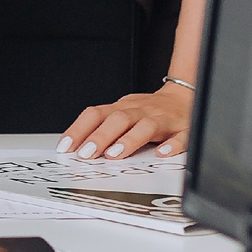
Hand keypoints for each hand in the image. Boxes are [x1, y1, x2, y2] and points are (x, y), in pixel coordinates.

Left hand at [60, 83, 192, 158]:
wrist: (186, 96)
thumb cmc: (149, 110)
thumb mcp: (123, 112)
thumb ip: (103, 126)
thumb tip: (75, 146)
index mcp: (122, 108)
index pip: (96, 114)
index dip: (79, 129)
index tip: (65, 147)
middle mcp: (140, 111)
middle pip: (118, 119)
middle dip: (100, 136)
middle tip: (86, 154)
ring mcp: (163, 120)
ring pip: (146, 126)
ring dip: (129, 140)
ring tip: (114, 155)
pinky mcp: (184, 129)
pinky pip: (180, 136)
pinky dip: (172, 145)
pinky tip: (163, 154)